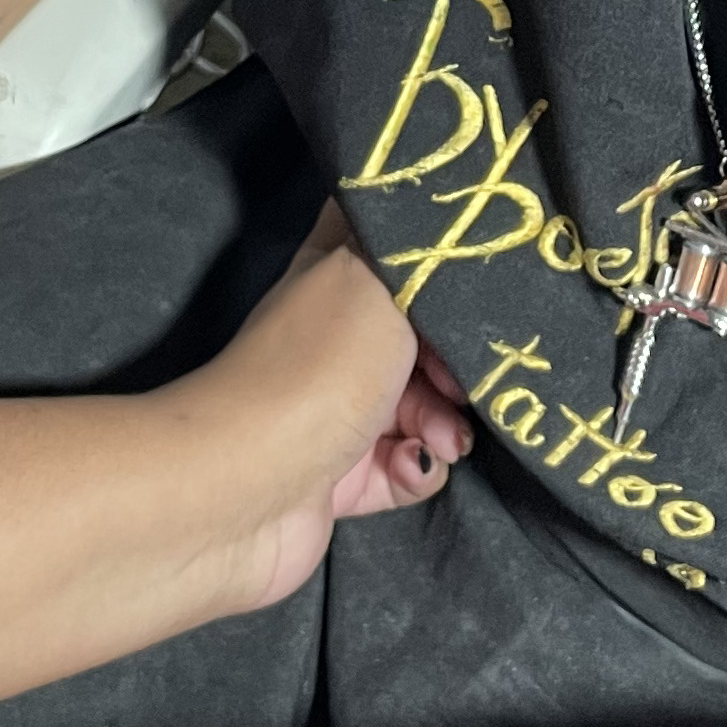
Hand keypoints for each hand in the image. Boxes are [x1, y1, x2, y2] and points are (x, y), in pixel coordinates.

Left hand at [181, 208, 473, 611]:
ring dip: (444, 422)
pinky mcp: (341, 477)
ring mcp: (335, 410)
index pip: (386, 241)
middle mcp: (333, 338)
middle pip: (419, 335)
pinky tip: (411, 465)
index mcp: (331, 276)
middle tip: (466, 378)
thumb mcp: (375, 277)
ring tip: (444, 439)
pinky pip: (406, 466)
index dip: (433, 252)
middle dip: (455, 359)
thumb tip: (449, 248)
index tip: (475, 271)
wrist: (250, 485)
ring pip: (421, 405)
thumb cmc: (319, 365)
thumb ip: (422, 256)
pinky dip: (417, 468)